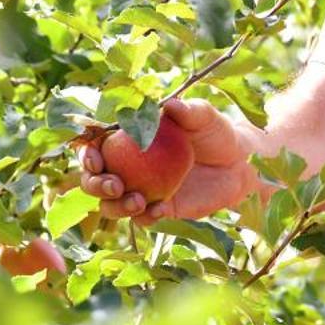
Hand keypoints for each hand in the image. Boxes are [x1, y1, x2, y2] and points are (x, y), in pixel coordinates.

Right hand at [81, 98, 257, 226]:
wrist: (238, 162)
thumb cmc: (214, 131)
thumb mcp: (203, 116)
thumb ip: (187, 111)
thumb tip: (170, 106)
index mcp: (126, 140)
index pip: (94, 147)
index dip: (87, 155)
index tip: (96, 160)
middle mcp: (127, 168)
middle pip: (93, 181)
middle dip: (95, 185)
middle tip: (115, 185)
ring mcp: (140, 191)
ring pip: (111, 206)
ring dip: (116, 207)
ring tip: (138, 201)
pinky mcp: (159, 209)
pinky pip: (143, 219)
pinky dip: (146, 217)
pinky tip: (160, 209)